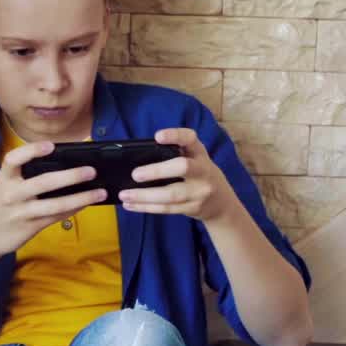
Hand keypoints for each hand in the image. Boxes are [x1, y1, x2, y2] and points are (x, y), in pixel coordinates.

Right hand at [0, 140, 106, 260]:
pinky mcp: (29, 227)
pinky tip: (86, 204)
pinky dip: (73, 210)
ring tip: (99, 192)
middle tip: (91, 171)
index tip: (50, 146)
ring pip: (55, 204)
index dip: (32, 151)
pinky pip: (55, 217)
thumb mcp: (3, 186)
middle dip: (70, 176)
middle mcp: (11, 194)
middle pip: (43, 182)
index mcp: (4, 178)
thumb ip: (23, 177)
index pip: (14, 160)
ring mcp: (21, 212)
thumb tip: (61, 165)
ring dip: (81, 198)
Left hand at [118, 127, 233, 223]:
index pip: (190, 139)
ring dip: (145, 196)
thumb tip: (137, 158)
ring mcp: (199, 191)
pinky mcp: (192, 208)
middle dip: (157, 171)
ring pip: (171, 194)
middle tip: (135, 174)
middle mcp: (203, 170)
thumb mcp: (195, 159)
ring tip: (124, 194)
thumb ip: (176, 155)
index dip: (175, 135)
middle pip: (182, 167)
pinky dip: (146, 207)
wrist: (221, 203)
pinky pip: (167, 209)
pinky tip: (131, 205)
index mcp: (200, 153)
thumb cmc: (199, 175)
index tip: (158, 136)